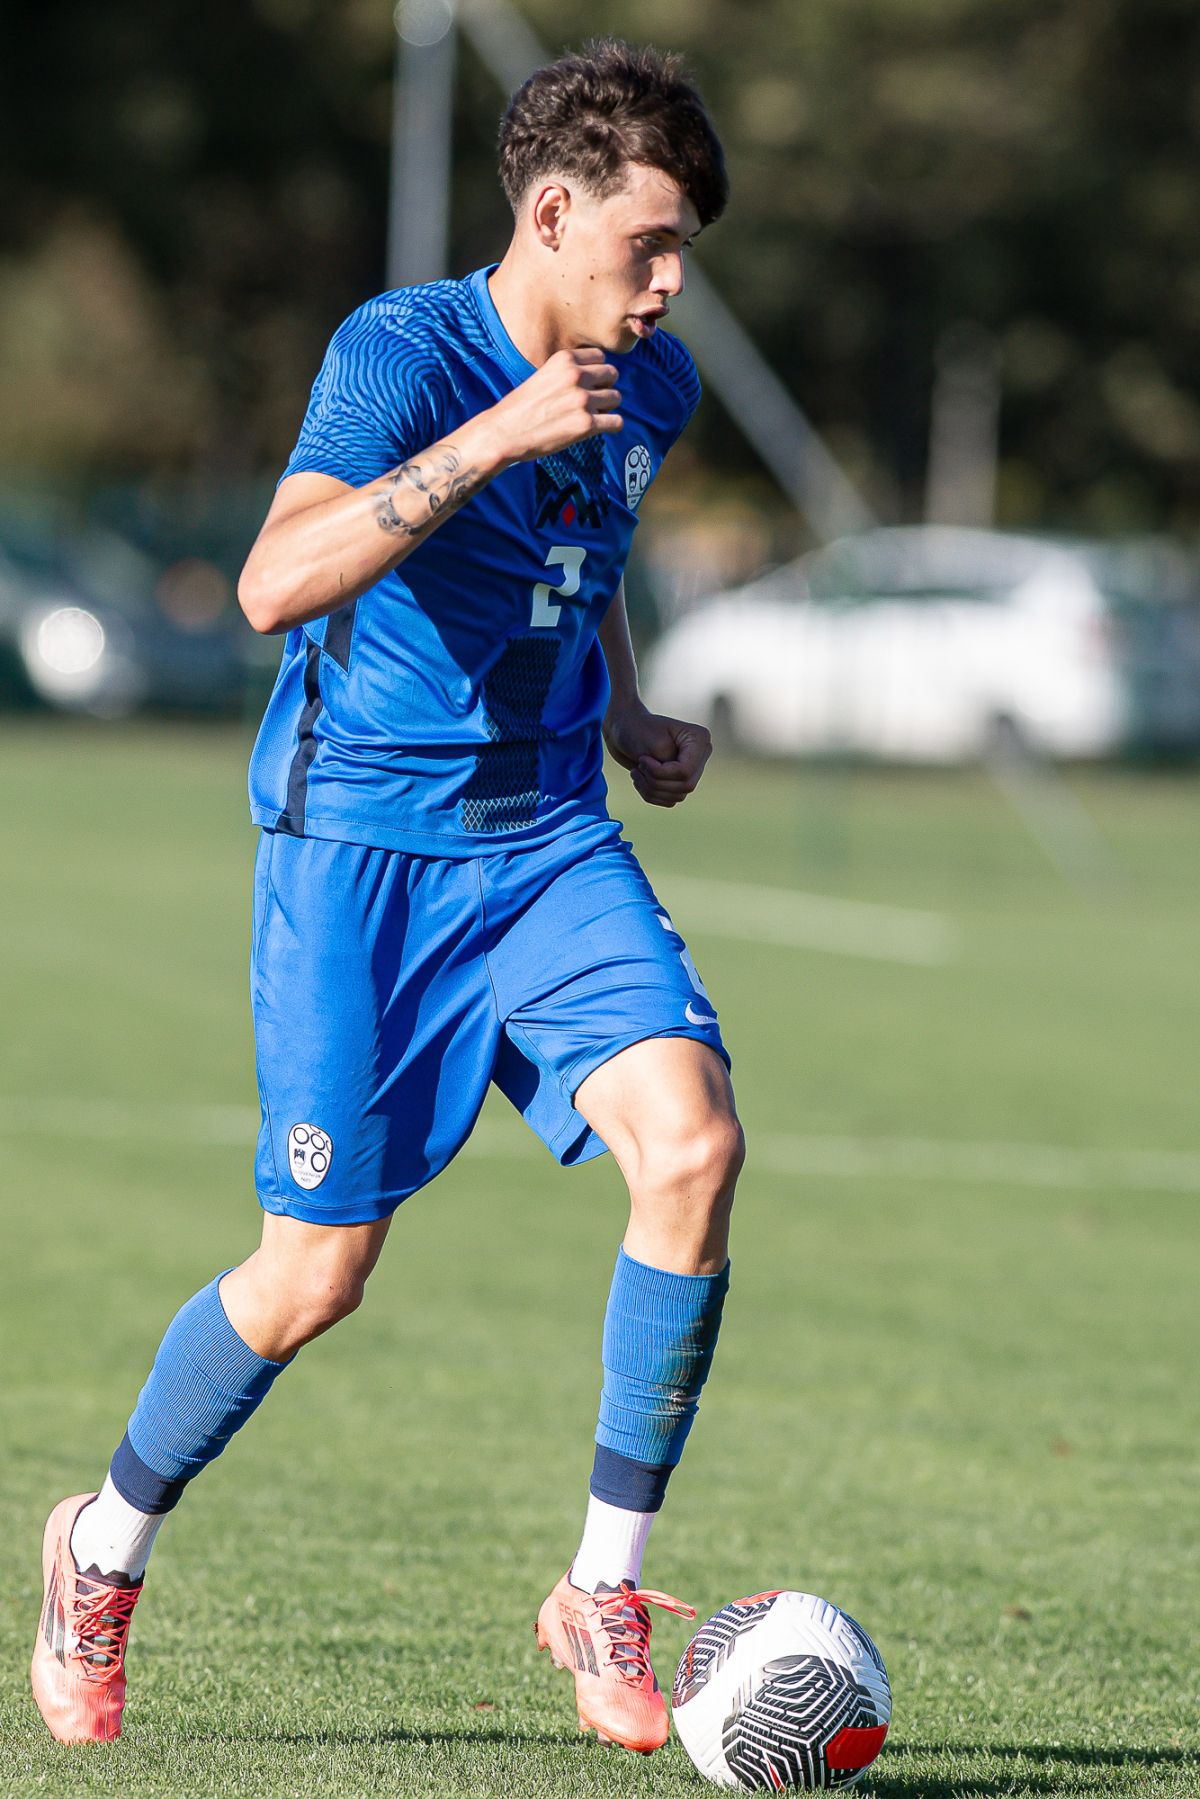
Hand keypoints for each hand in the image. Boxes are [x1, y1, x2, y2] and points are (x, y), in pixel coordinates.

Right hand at [482, 348, 622, 463]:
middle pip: (612, 374)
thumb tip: (596, 376)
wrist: (504, 433)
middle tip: (591, 402)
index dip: (596, 372)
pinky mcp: (586, 424)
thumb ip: (568, 372)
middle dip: (605, 387)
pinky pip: (617, 422)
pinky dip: (610, 426)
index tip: (587, 385)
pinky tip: (597, 429)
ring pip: (616, 398)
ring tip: (589, 417)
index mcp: (564, 359)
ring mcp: (582, 400)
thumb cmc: (521, 408)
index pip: (600, 357)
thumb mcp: (544, 375)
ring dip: (606, 408)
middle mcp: (576, 375)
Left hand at [603, 700, 712, 807]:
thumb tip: (681, 785)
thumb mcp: (653, 744)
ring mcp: (691, 770)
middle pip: (685, 786)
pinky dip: (650, 794)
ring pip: (677, 796)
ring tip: (636, 772)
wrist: (623, 729)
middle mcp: (700, 755)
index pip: (686, 771)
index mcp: (699, 739)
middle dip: (655, 781)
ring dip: (650, 788)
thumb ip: (668, 765)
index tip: (642, 760)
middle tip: (638, 766)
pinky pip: (669, 801)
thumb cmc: (636, 729)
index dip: (661, 772)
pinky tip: (639, 779)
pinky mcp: (678, 781)